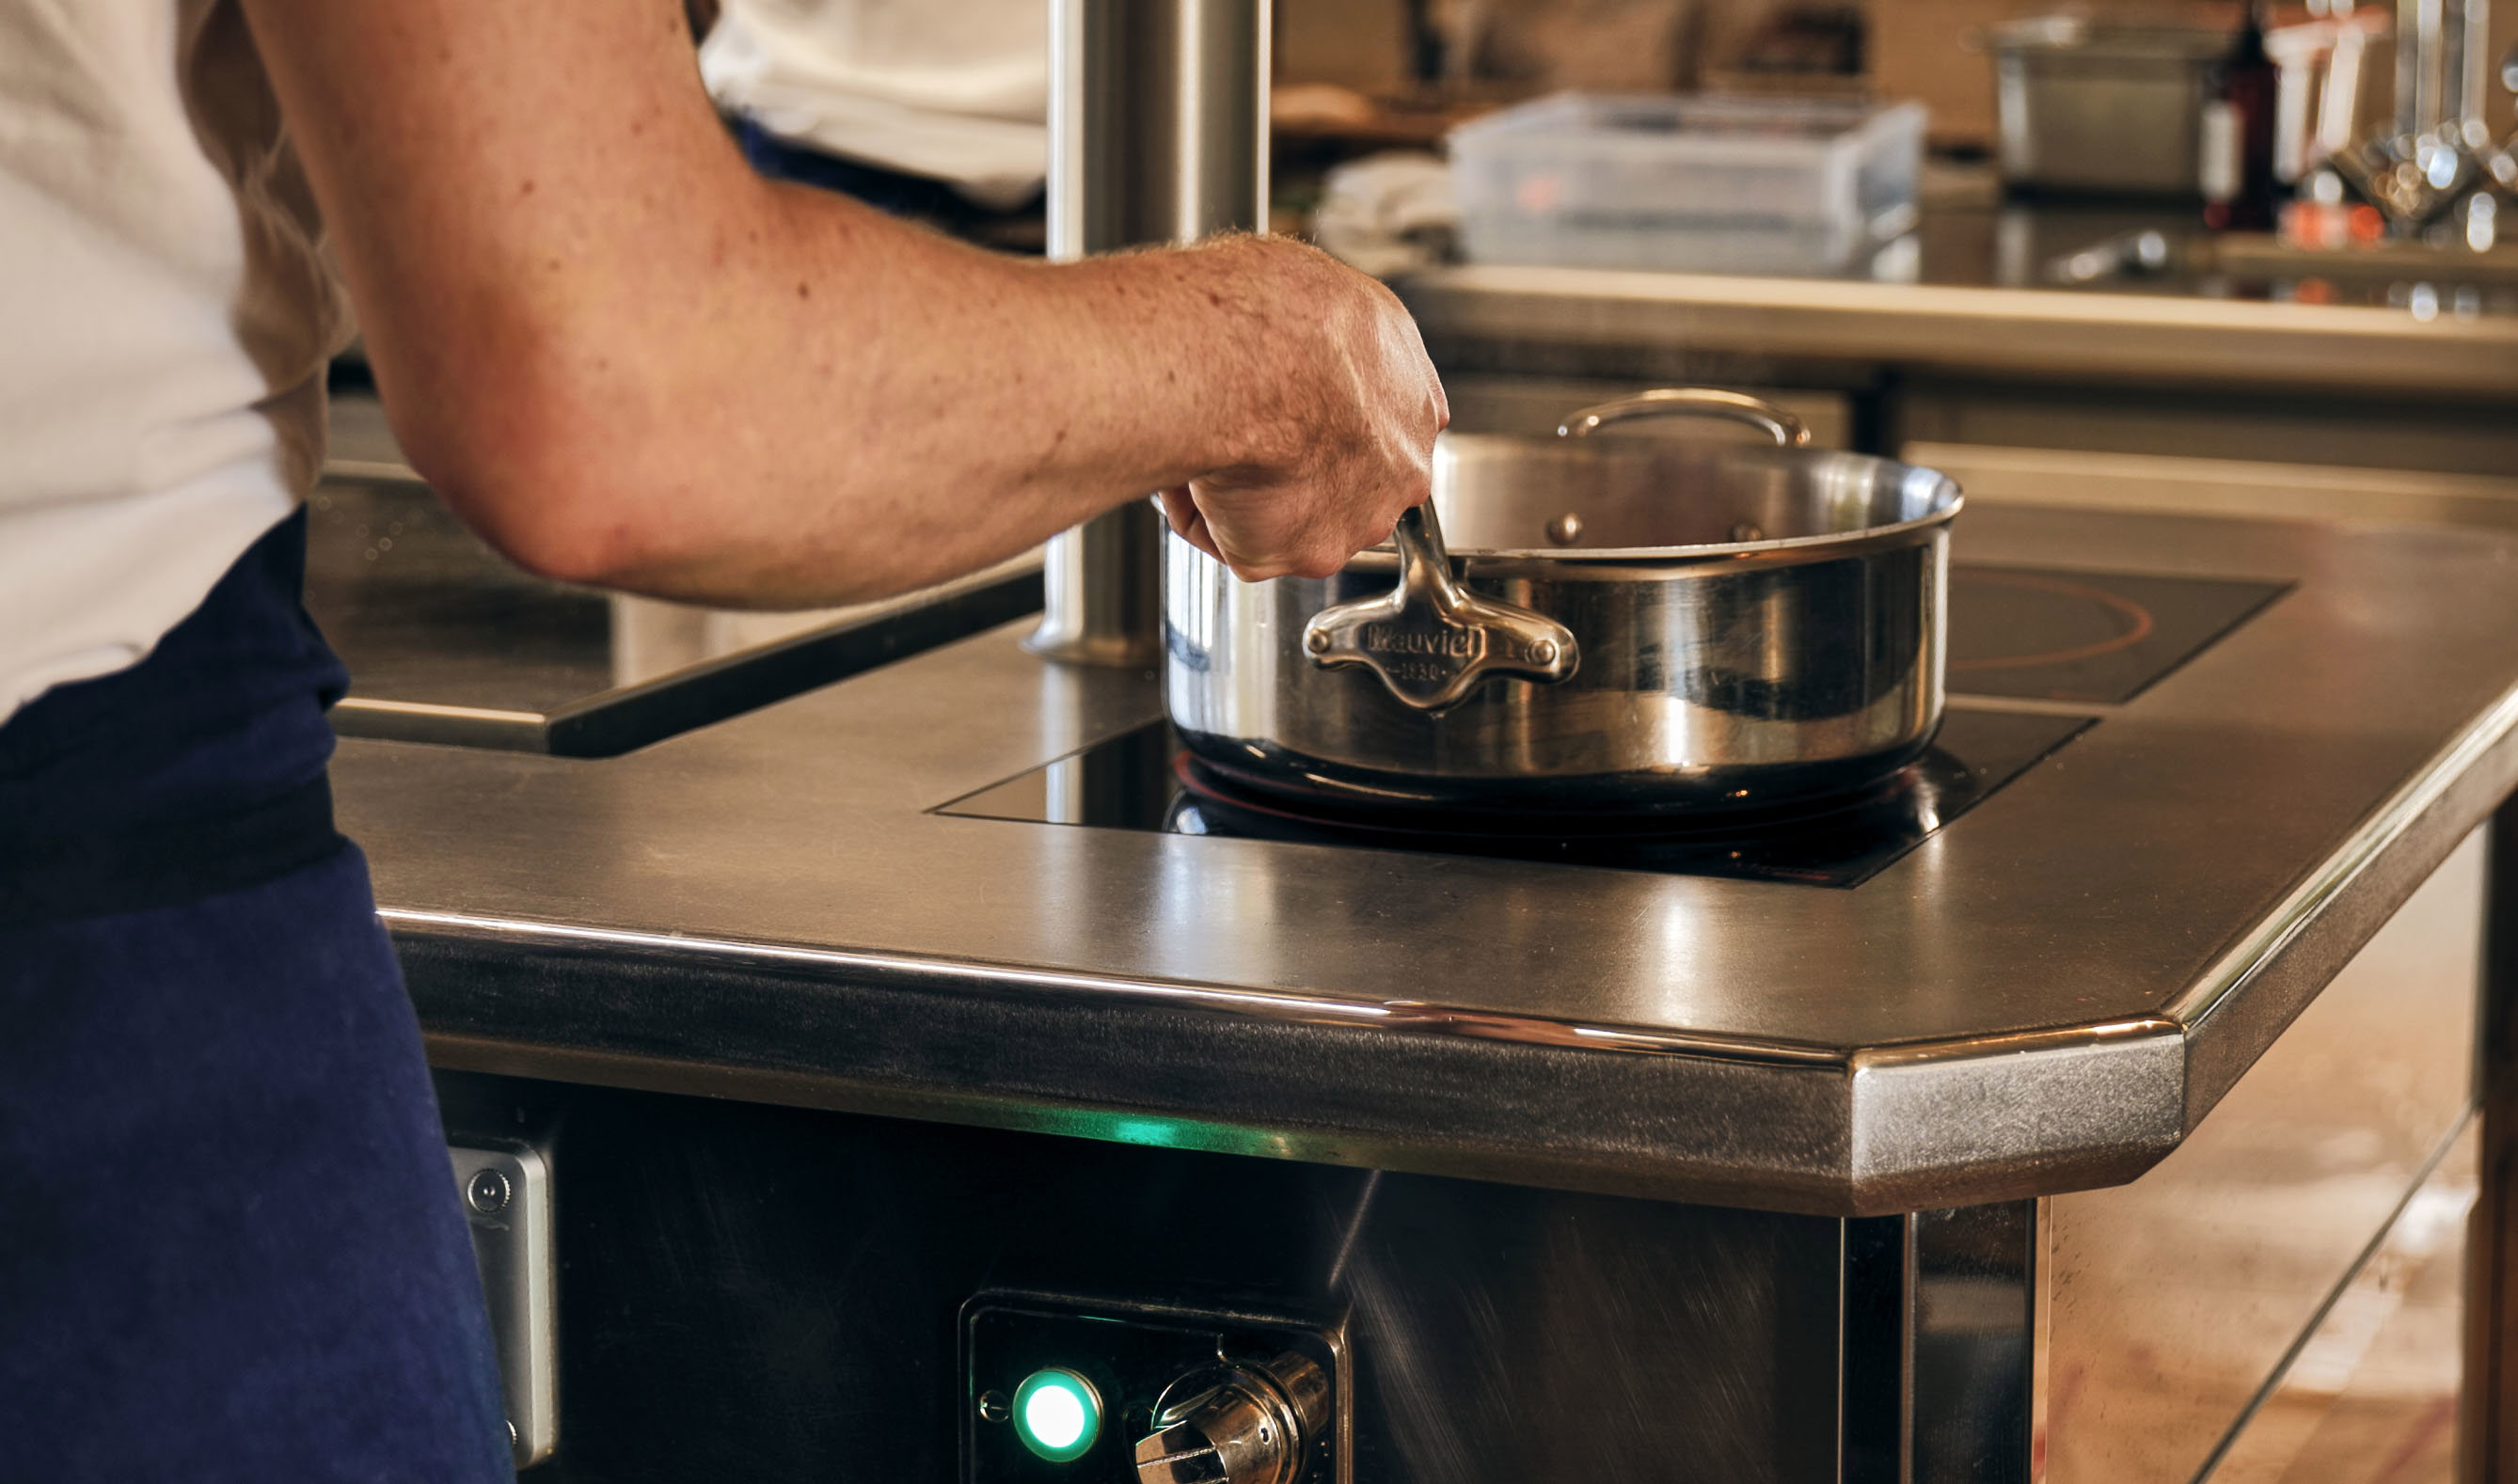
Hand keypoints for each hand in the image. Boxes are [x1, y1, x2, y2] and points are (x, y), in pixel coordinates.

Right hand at [1156, 237, 1446, 581]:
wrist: (1247, 355)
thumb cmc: (1275, 309)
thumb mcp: (1317, 290)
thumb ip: (1322, 338)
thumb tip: (1283, 337)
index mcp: (1411, 395)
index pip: (1378, 427)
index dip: (1324, 423)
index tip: (1286, 414)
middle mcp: (1402, 466)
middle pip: (1342, 483)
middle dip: (1291, 470)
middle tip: (1237, 435)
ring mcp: (1358, 518)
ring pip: (1290, 518)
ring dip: (1248, 497)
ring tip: (1204, 448)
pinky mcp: (1304, 554)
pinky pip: (1241, 545)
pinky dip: (1207, 519)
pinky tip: (1191, 474)